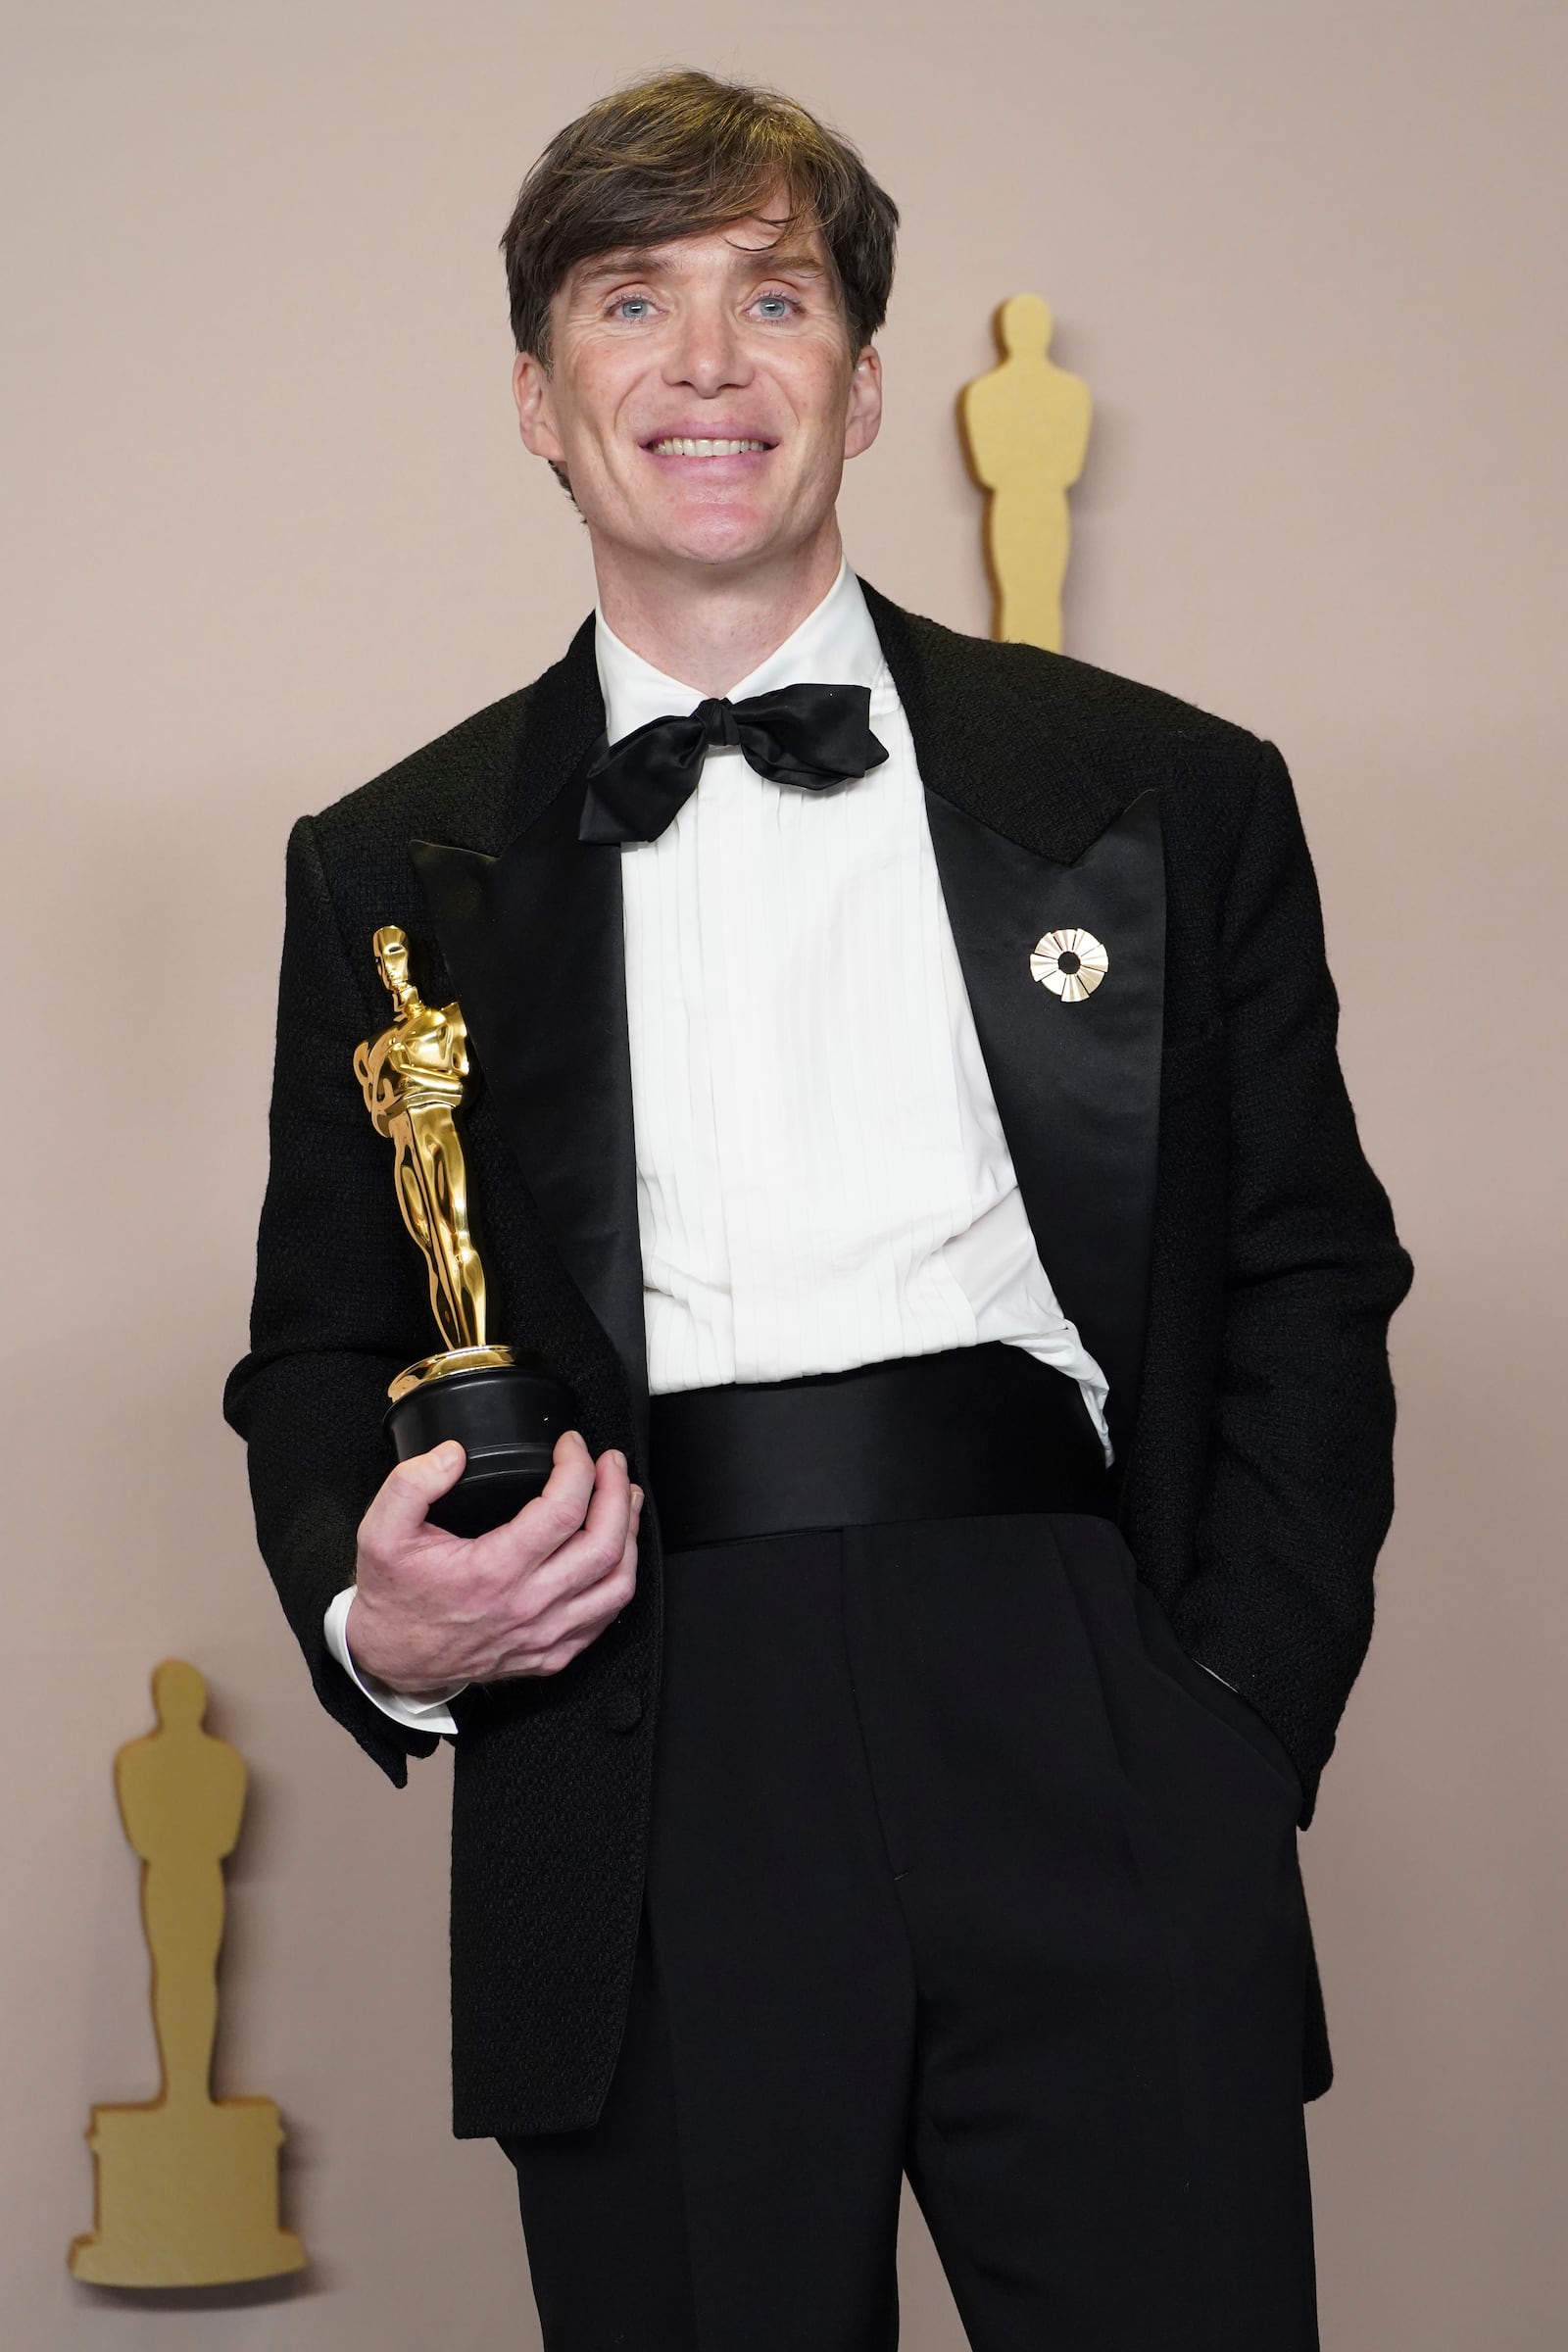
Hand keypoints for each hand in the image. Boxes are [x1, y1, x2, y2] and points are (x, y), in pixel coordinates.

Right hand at [346, 1430, 640, 1693]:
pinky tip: (616, 1550)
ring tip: (625, 1498)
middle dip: (616, 1491)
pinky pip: (606, 1617)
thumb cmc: (394, 1596)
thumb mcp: (381, 1531)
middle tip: (611, 1462)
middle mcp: (529, 1607)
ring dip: (630, 1533)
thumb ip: (411, 1484)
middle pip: (605, 1544)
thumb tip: (454, 1455)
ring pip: (618, 1583)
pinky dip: (620, 1577)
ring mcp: (545, 1635)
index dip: (577, 1466)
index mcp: (494, 1572)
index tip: (571, 1445)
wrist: (391, 1660)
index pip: (563, 1510)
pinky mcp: (551, 1655)